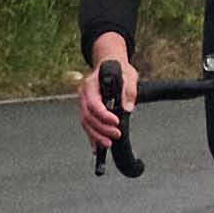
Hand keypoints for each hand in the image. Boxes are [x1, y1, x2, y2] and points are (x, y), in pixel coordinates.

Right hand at [80, 38, 137, 152]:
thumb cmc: (119, 70)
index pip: (93, 103)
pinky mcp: (88, 111)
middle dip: (102, 128)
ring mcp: (84, 103)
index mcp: (91, 84)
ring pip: (86, 123)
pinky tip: (97, 147)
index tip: (116, 121)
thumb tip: (127, 108)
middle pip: (88, 116)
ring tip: (109, 143)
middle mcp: (84, 95)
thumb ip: (129, 91)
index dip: (103, 115)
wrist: (110, 65)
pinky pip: (87, 126)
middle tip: (116, 134)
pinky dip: (92, 137)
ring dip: (97, 135)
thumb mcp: (129, 76)